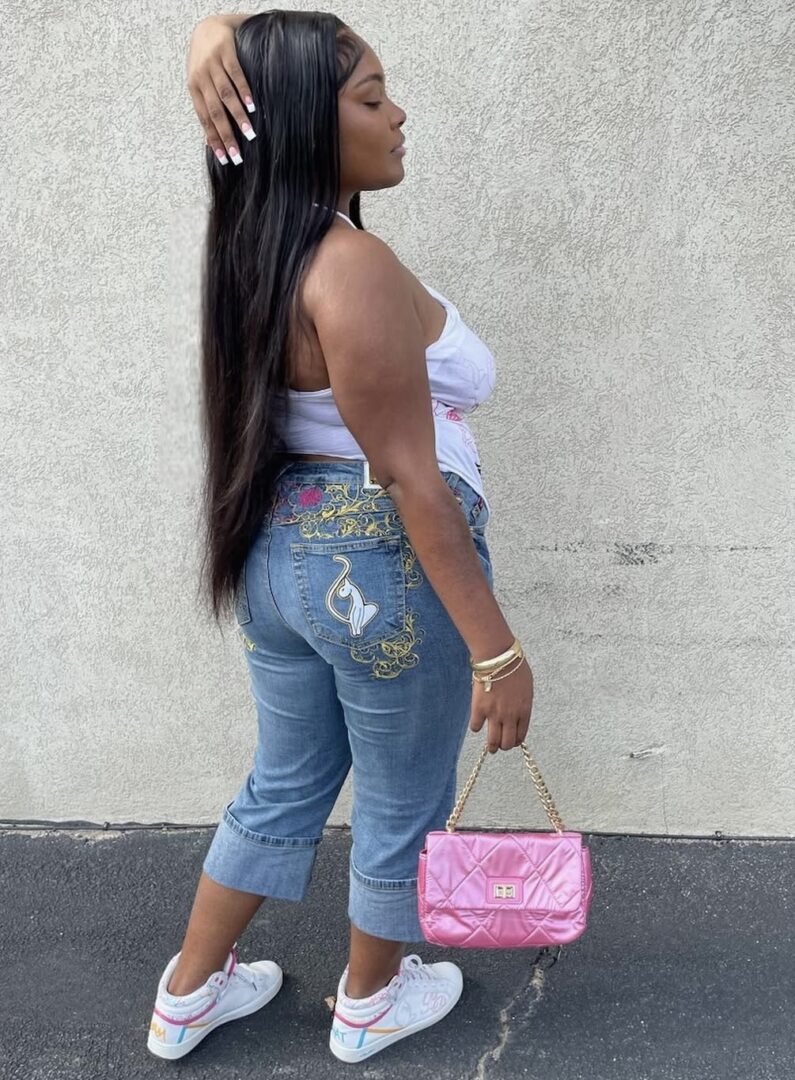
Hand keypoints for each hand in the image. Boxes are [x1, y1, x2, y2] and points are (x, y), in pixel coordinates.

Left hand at [186, 15, 255, 164]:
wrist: (209, 26)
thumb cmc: (206, 59)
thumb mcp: (201, 83)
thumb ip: (206, 107)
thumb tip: (209, 140)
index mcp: (194, 88)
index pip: (204, 119)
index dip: (214, 140)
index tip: (224, 159)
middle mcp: (201, 78)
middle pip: (215, 112)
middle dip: (226, 135)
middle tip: (237, 155)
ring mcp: (212, 64)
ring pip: (225, 96)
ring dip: (238, 116)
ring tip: (249, 134)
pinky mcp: (225, 52)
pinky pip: (234, 74)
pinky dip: (243, 91)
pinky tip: (252, 106)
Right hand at [469, 657, 533, 751]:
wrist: (498, 657)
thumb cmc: (514, 666)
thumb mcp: (527, 686)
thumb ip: (523, 702)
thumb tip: (519, 710)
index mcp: (524, 710)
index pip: (521, 735)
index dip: (516, 741)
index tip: (512, 741)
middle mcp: (510, 716)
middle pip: (507, 742)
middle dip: (504, 746)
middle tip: (500, 745)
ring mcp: (494, 714)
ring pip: (493, 741)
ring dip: (491, 746)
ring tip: (490, 747)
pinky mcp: (479, 709)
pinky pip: (476, 727)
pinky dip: (476, 727)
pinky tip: (477, 723)